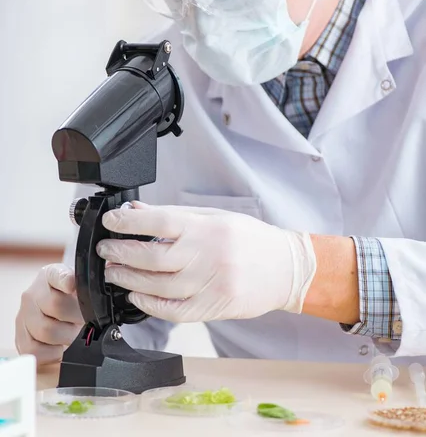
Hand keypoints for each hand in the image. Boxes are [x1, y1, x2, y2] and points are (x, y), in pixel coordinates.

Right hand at [15, 264, 83, 364]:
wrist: (55, 310)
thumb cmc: (71, 299)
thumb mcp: (80, 288)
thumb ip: (86, 291)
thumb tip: (96, 303)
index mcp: (50, 275)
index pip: (57, 274)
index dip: (66, 280)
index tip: (72, 285)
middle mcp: (32, 293)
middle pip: (56, 306)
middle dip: (77, 318)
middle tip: (85, 322)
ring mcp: (23, 316)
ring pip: (46, 331)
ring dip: (67, 337)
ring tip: (74, 334)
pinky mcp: (20, 338)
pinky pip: (35, 350)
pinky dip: (52, 353)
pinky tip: (60, 347)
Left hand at [98, 202, 316, 322]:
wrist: (285, 269)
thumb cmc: (251, 239)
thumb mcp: (215, 216)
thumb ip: (175, 215)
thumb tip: (138, 211)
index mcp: (209, 228)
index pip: (161, 222)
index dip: (130, 222)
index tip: (111, 222)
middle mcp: (209, 256)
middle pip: (153, 256)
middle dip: (121, 252)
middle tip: (106, 250)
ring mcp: (211, 285)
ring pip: (158, 286)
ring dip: (128, 278)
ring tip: (113, 271)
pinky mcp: (212, 308)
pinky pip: (173, 310)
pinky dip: (149, 304)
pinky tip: (135, 294)